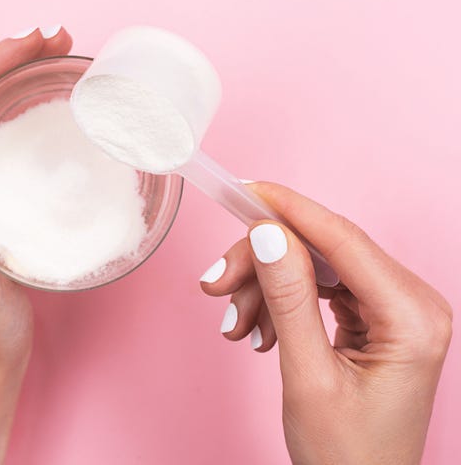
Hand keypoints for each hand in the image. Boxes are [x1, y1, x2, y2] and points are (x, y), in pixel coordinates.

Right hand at [200, 182, 451, 464]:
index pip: (341, 238)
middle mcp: (411, 302)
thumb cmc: (346, 455)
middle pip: (321, 249)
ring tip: (236, 325)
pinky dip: (279, 300)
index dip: (288, 208)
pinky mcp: (372, 314)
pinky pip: (315, 286)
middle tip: (215, 284)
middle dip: (262, 263)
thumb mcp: (308, 376)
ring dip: (264, 287)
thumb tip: (267, 233)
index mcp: (412, 317)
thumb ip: (288, 299)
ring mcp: (392, 307)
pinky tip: (258, 329)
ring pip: (311, 265)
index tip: (245, 189)